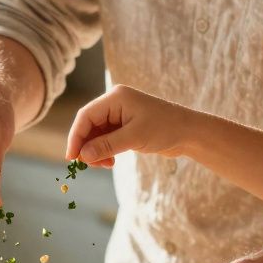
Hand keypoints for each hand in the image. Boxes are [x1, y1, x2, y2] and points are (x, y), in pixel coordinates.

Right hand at [65, 85, 190, 166]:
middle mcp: (115, 102)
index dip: (76, 137)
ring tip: (104, 165)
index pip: (86, 116)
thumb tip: (83, 156)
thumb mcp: (134, 138)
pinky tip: (110, 161)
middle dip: (86, 145)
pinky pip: (106, 137)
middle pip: (89, 124)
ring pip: (97, 133)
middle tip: (88, 165)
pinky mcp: (126, 124)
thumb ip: (106, 146)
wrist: (190, 132)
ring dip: (96, 150)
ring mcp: (120, 113)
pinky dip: (105, 150)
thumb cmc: (165, 129)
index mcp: (115, 97)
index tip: (72, 158)